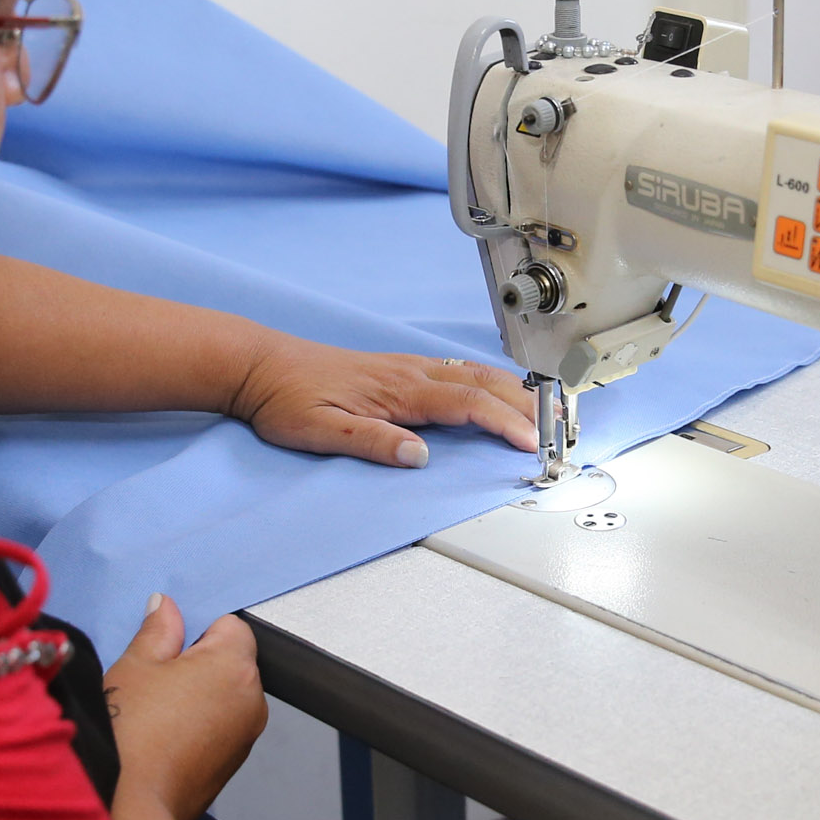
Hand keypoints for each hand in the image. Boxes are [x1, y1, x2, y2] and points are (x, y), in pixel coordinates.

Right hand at [104, 596, 267, 819]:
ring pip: (226, 695)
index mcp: (234, 666)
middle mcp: (253, 700)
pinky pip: (221, 726)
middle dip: (198, 663)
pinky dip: (200, 724)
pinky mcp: (233, 762)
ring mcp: (246, 735)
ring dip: (199, 695)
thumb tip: (166, 606)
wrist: (131, 804)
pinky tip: (165, 736)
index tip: (168, 647)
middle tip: (156, 680)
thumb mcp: (136, 665)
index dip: (198, 629)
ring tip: (157, 712)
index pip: (232, 625)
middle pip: (231, 662)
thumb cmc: (131, 732)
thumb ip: (158, 629)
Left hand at [226, 341, 536, 465]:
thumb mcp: (319, 430)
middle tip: (558, 429)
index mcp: (398, 390)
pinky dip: (492, 381)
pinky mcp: (401, 368)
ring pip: (476, 373)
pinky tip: (500, 390)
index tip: (530, 442)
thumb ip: (371, 441)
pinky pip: (459, 371)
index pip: (467, 405)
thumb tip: (417, 455)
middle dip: (526, 406)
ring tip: (546, 410)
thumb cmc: (285, 398)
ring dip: (515, 391)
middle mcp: (410, 373)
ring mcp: (408, 367)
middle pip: (484, 385)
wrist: (260, 365)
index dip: (504, 423)